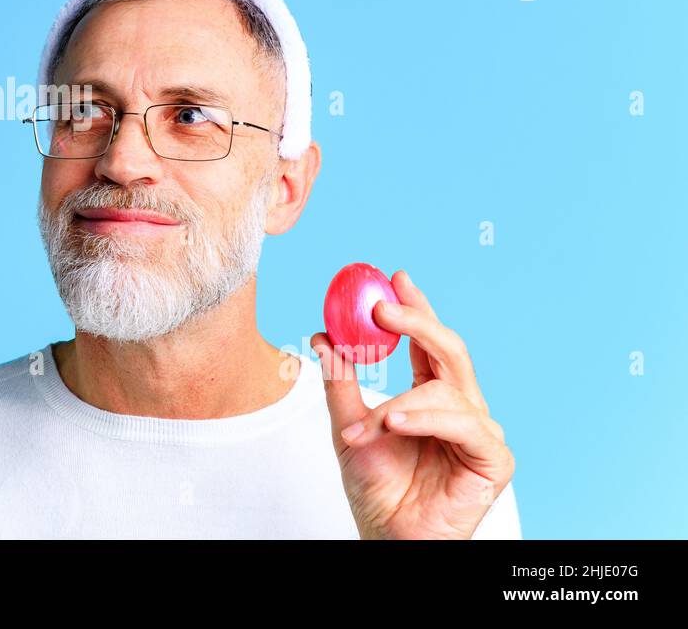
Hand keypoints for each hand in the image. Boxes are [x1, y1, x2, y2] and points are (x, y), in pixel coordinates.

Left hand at [309, 269, 514, 539]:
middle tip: (381, 310)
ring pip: (449, 388)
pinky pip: (465, 424)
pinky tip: (396, 423)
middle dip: (417, 322)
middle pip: (449, 349)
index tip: (395, 279)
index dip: (416, 308)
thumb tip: (322, 334)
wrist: (388, 537)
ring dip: (400, 401)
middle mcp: (459, 408)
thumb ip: (339, 381)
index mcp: (430, 396)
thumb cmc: (377, 491)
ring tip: (367, 425)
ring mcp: (479, 432)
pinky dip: (426, 419)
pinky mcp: (493, 459)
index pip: (427, 342)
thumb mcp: (346, 427)